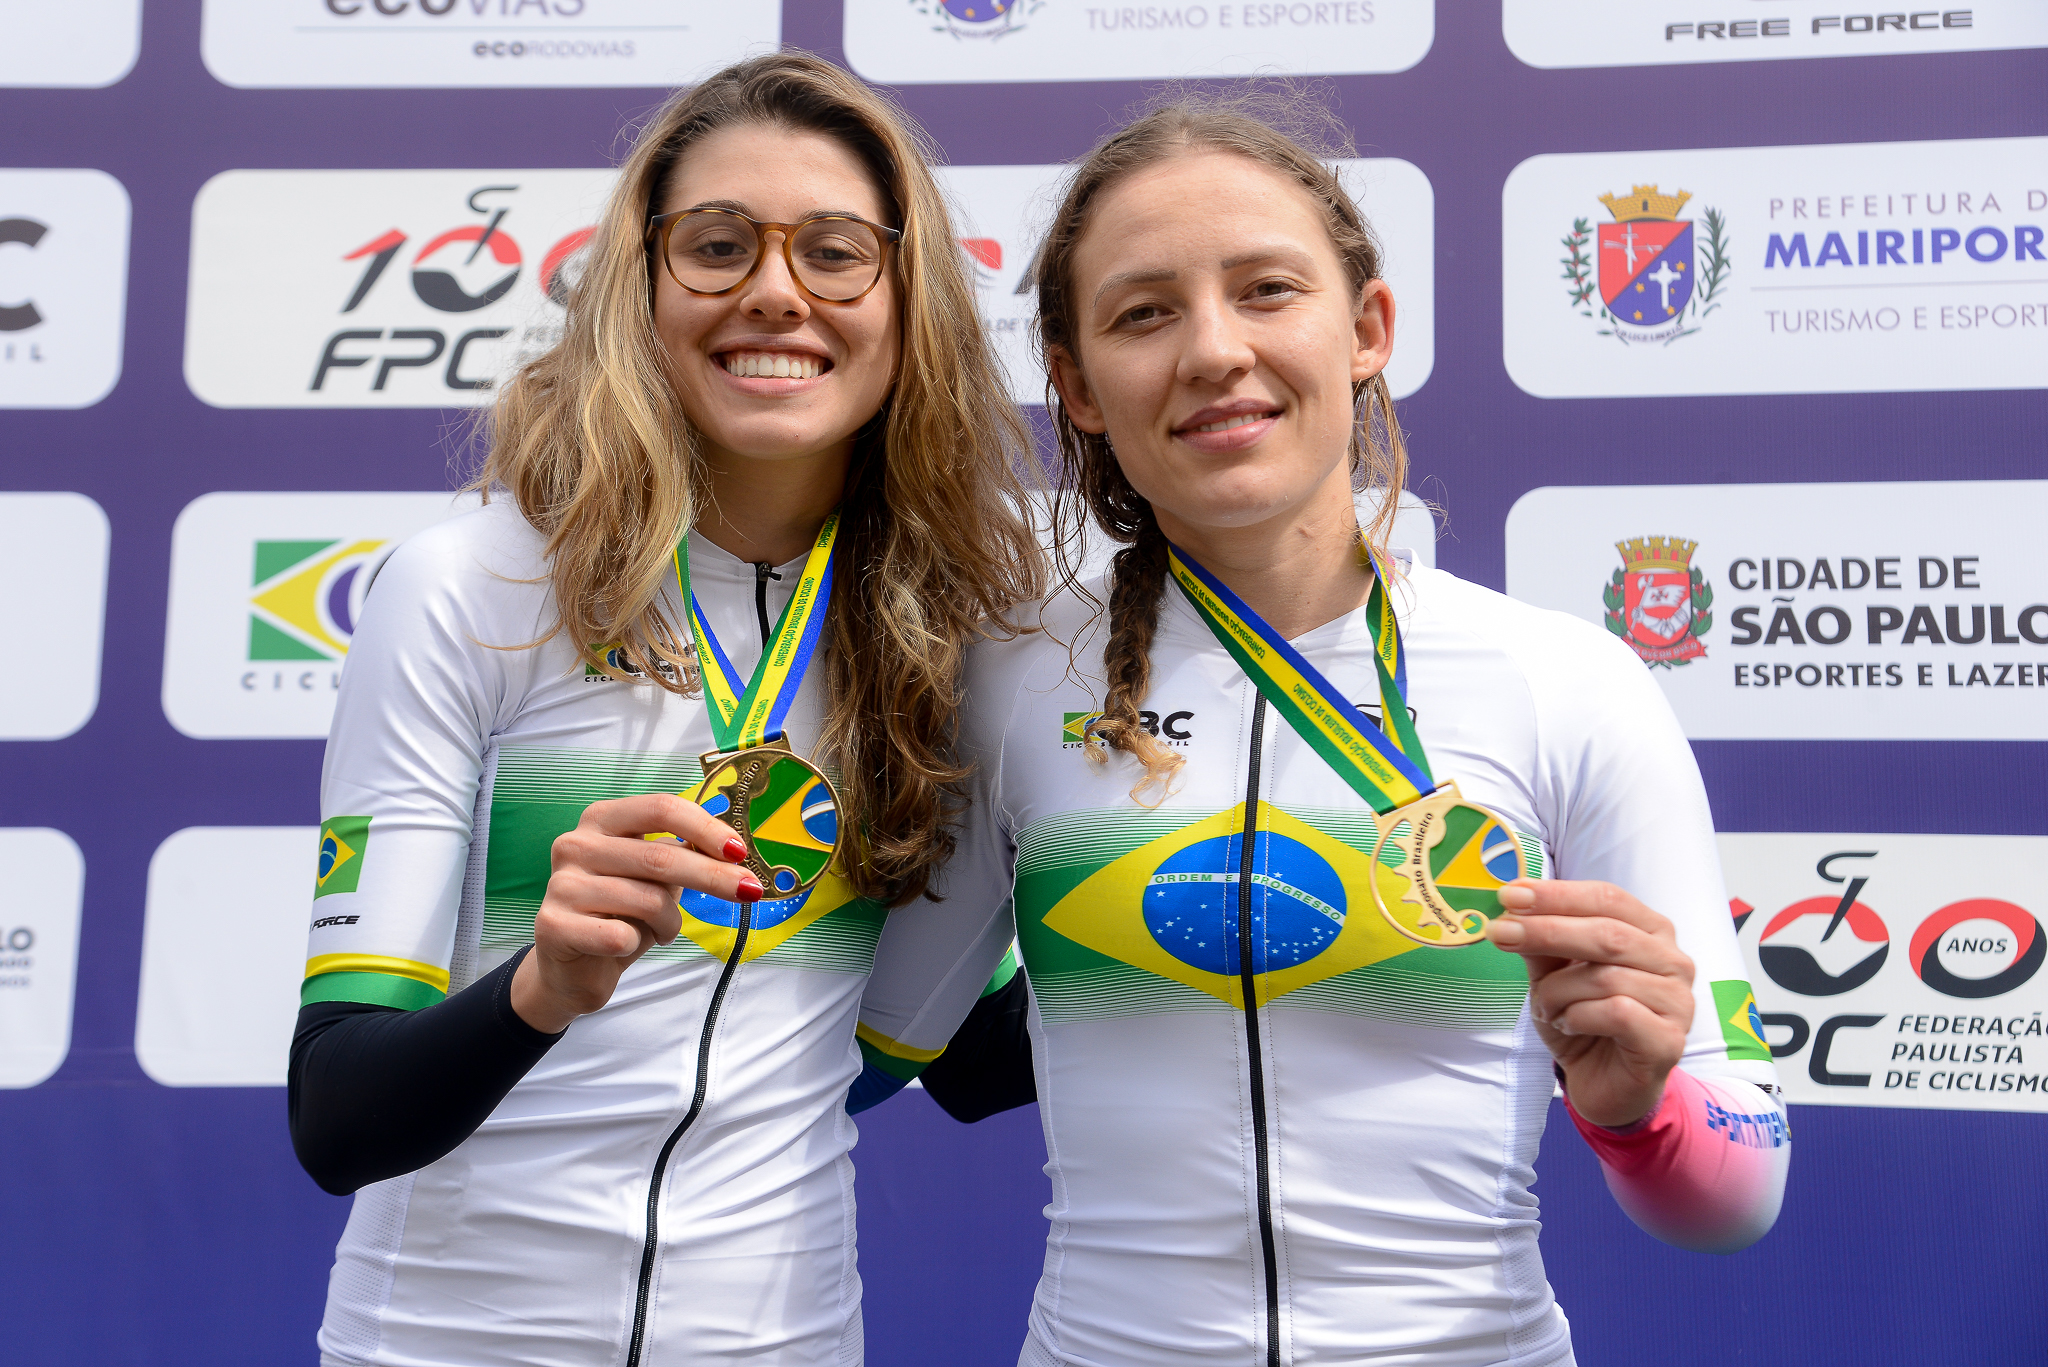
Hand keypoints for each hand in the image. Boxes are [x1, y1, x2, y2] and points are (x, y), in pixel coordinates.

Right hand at [509, 793, 763, 1033]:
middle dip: (713, 876)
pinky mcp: (553, 926)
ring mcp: (561, 884)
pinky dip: (638, 943)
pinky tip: (626, 944)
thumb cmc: (619, 913)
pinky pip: (619, 935)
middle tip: (749, 891)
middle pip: (660, 855)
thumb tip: (734, 849)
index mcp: (603, 819)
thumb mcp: (653, 877)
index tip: (739, 851)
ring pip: (647, 900)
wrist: (570, 968)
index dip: (705, 828)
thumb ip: (682, 855)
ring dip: (670, 922)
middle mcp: (576, 844)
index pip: (661, 809)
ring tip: (663, 930)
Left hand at [1482, 879, 1694, 1127]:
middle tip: (1500, 933)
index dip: (1558, 895)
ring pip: (1606, 977)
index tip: (1510, 893)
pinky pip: (1617, 1013)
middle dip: (1546, 931)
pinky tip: (1569, 1024)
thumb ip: (1542, 943)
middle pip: (1607, 934)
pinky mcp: (1668, 1040)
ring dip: (1558, 991)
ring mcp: (1677, 1001)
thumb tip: (1513, 908)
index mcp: (1649, 931)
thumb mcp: (1553, 975)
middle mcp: (1672, 961)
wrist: (1602, 1085)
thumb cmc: (1583, 1021)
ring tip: (1546, 1008)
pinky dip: (1578, 1016)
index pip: (1607, 898)